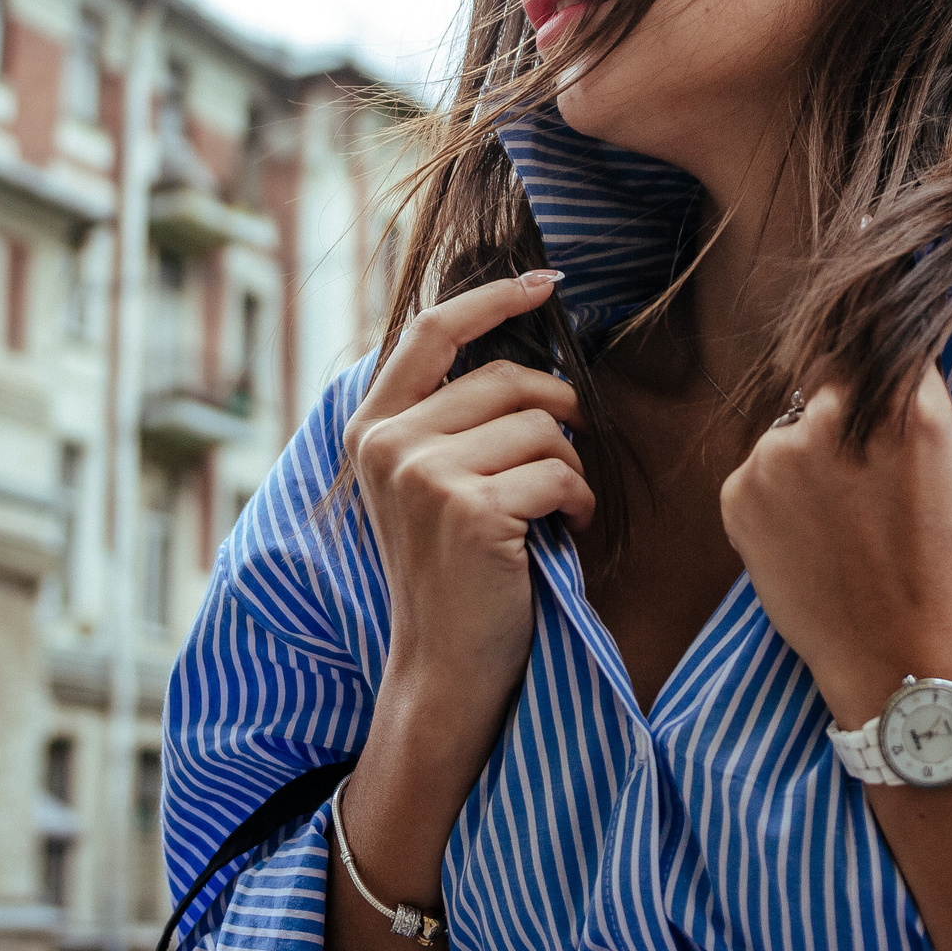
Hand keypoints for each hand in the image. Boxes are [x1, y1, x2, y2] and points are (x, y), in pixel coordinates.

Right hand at [348, 271, 593, 735]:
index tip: (544, 282)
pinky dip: (580, 502)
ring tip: (558, 509)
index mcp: (372, 429)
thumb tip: (525, 358)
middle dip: (555, 413)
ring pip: (540, 427)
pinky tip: (568, 533)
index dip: (491, 299)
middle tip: (565, 460)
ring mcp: (424, 475)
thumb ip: (450, 420)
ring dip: (569, 468)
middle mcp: (388, 444)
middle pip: (505, 379)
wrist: (441, 668)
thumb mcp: (429, 484)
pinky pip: (558, 473)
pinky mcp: (469, 509)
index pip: (430, 332)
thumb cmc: (453, 574)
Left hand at [719, 364, 951, 728]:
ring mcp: (777, 453)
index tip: (869, 390)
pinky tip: (807, 542)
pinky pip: (756, 476)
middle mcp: (830, 414)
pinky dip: (775, 501)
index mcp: (899, 398)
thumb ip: (913, 390)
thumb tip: (879, 338)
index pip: (867, 337)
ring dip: (804, 462)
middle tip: (859, 481)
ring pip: (786, 434)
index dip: (867, 365)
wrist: (898, 651)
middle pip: (822, 383)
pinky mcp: (738, 492)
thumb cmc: (938, 556)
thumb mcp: (951, 456)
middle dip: (837, 417)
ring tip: (836, 525)